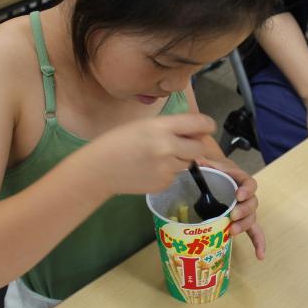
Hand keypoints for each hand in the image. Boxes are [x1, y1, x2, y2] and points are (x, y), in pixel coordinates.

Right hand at [87, 113, 216, 194]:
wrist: (100, 169)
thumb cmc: (119, 141)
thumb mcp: (145, 125)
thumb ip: (171, 127)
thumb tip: (196, 132)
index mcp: (162, 127)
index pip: (200, 123)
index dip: (207, 125)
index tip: (206, 127)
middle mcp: (168, 147)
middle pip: (199, 147)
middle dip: (194, 145)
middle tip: (181, 143)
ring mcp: (167, 168)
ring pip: (187, 162)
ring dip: (180, 158)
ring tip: (158, 156)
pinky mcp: (164, 184)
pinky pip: (176, 176)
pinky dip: (168, 172)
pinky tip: (150, 169)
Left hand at [198, 156, 264, 259]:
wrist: (220, 177)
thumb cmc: (218, 171)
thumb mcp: (213, 166)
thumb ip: (206, 164)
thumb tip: (196, 162)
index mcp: (242, 181)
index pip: (250, 184)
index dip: (247, 190)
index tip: (239, 195)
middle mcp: (247, 196)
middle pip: (252, 204)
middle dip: (243, 211)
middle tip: (232, 216)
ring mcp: (245, 210)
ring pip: (251, 218)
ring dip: (244, 226)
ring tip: (232, 232)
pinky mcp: (243, 221)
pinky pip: (255, 232)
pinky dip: (259, 243)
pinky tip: (260, 256)